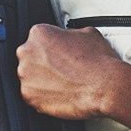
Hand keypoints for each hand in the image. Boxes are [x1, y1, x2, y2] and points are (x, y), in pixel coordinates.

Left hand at [16, 24, 130, 128]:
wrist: (105, 86)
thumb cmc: (98, 61)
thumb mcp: (86, 33)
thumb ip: (68, 34)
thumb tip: (68, 37)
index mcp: (38, 34)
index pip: (37, 40)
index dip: (49, 48)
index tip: (57, 54)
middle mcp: (27, 53)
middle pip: (29, 58)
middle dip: (42, 64)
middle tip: (61, 70)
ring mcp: (25, 76)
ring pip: (29, 78)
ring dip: (42, 81)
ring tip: (63, 83)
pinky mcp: (28, 97)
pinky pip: (32, 96)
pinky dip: (42, 97)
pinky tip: (59, 93)